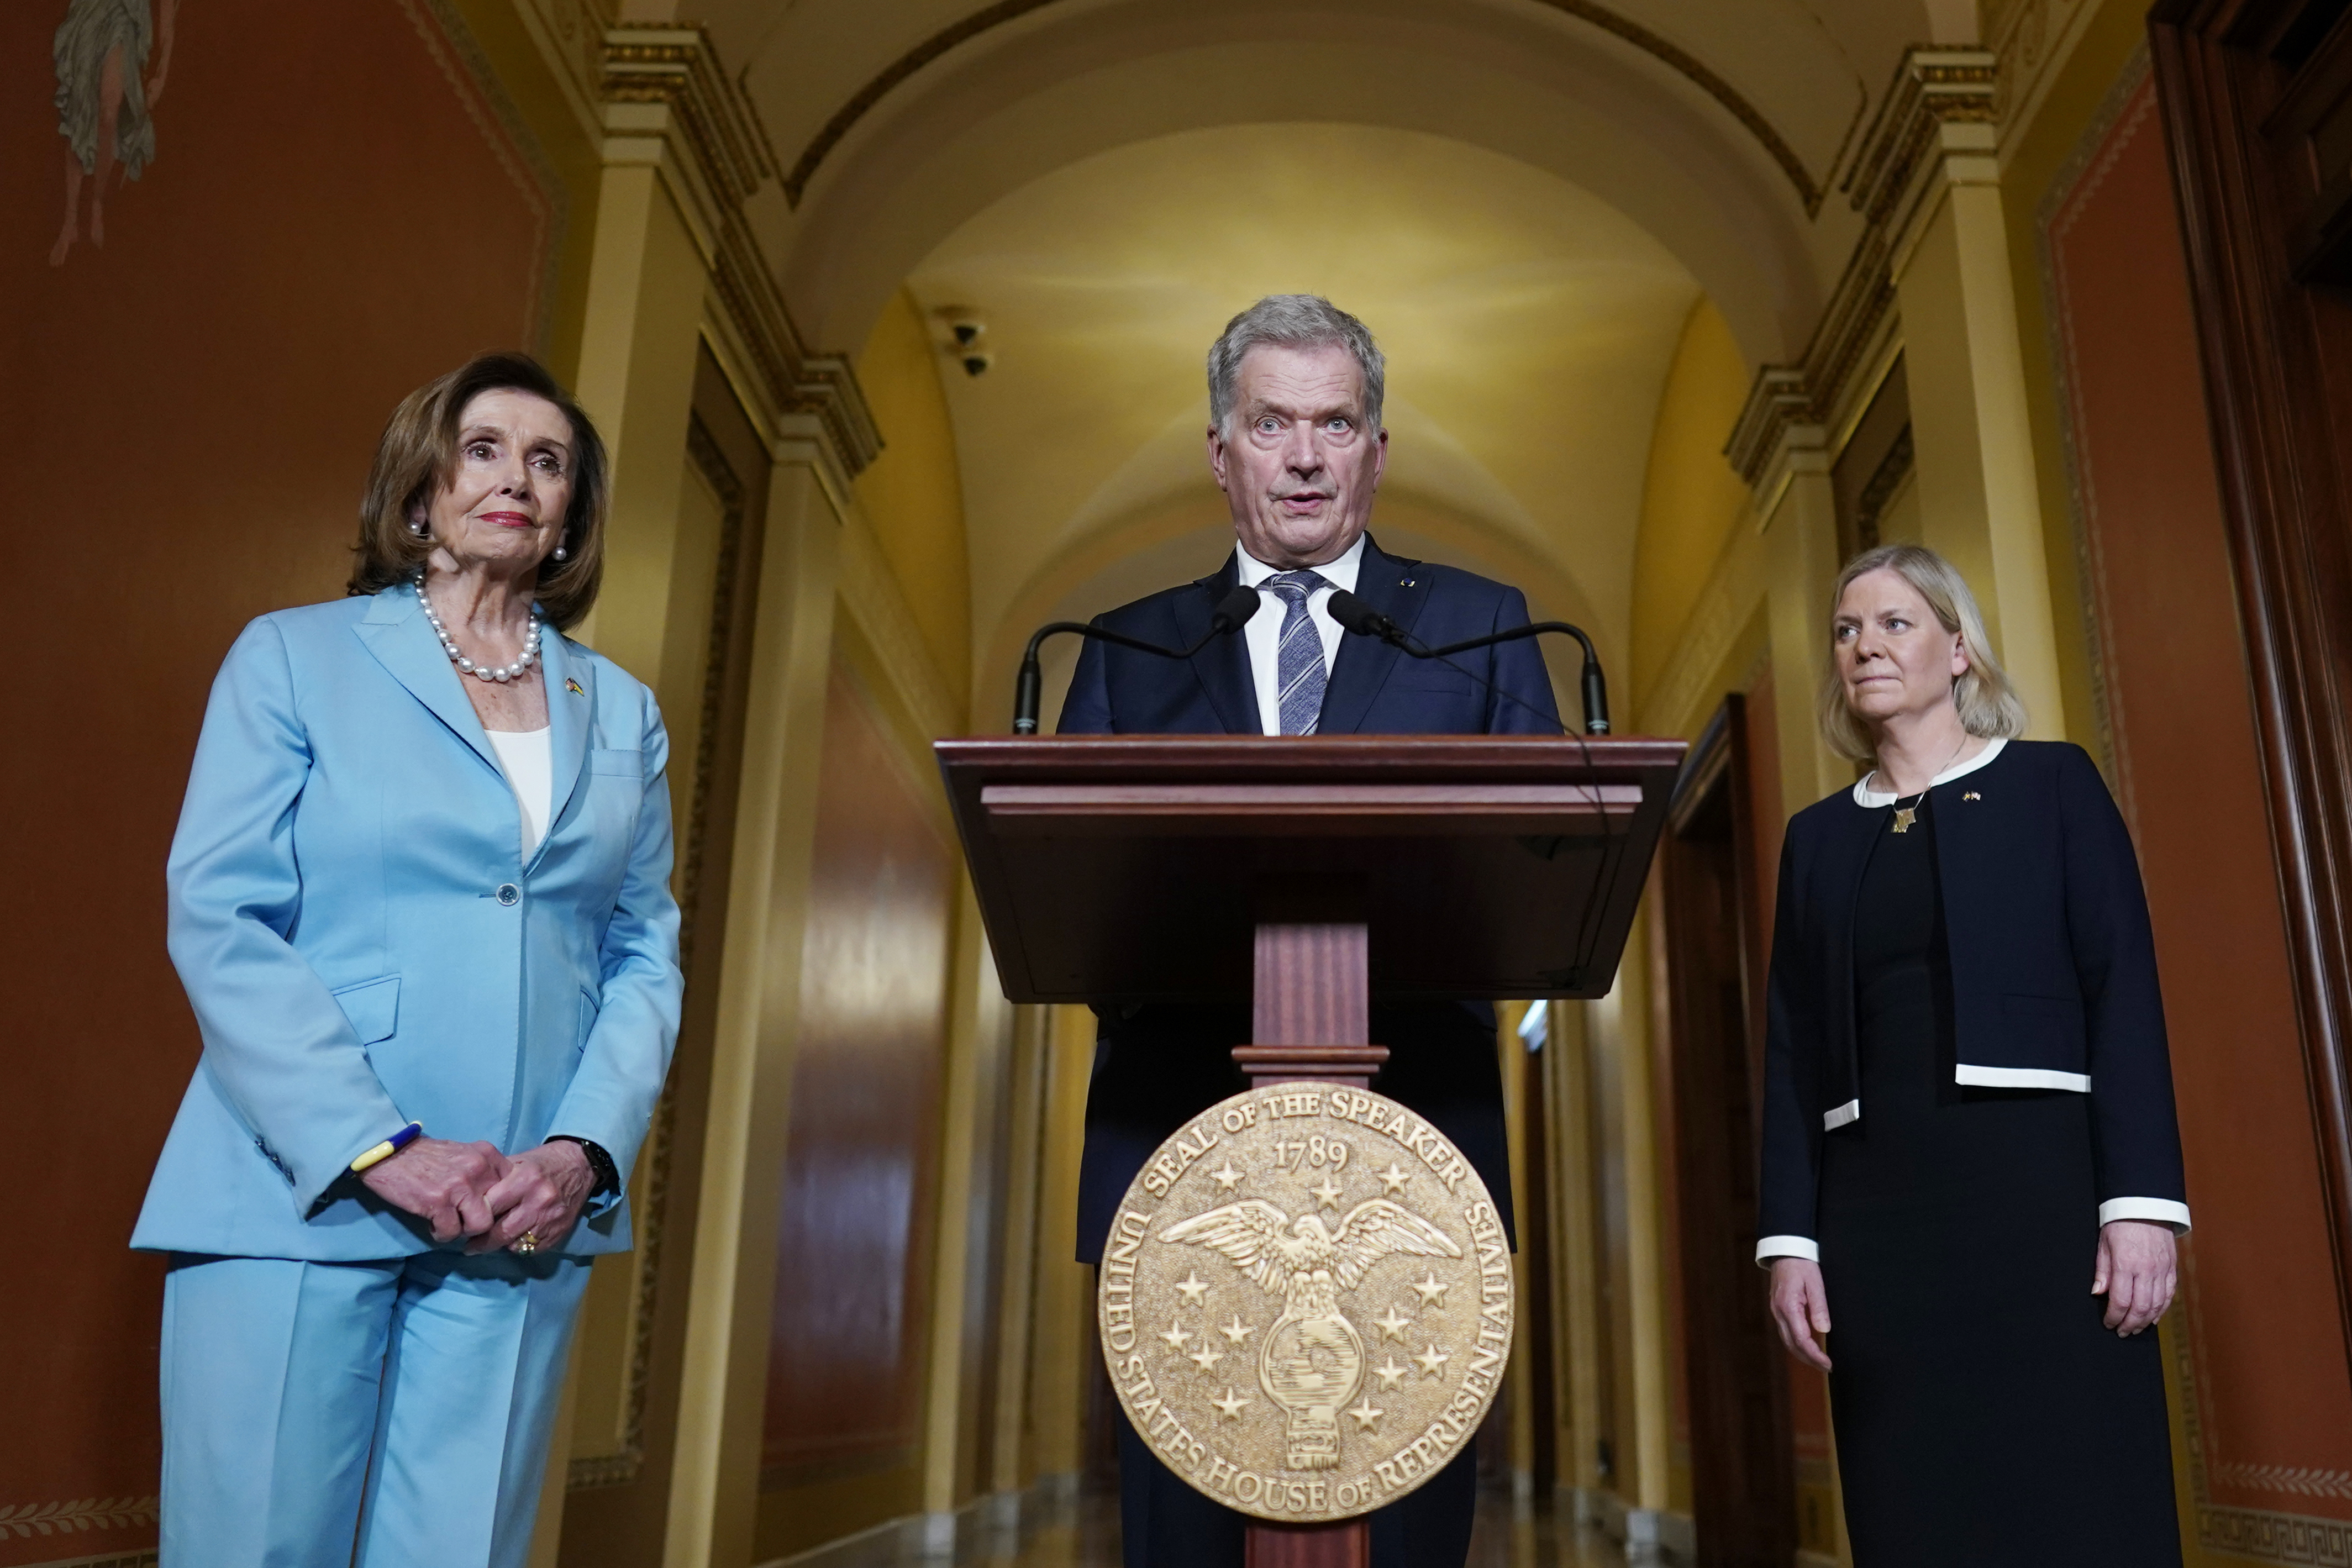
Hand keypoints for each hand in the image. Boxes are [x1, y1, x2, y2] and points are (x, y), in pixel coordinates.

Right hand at [359, 1137, 510, 1243]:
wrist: (388, 1153)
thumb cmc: (426, 1158)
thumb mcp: (464, 1155)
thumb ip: (483, 1172)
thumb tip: (501, 1199)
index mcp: (487, 1155)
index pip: (514, 1188)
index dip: (502, 1206)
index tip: (489, 1213)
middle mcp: (478, 1168)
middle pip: (500, 1210)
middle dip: (484, 1222)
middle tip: (468, 1224)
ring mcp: (459, 1184)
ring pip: (480, 1225)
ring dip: (464, 1230)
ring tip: (450, 1224)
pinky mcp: (438, 1201)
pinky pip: (451, 1232)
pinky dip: (441, 1233)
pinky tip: (432, 1224)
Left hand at [470, 1141, 594, 1255]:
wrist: (581, 1165)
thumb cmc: (542, 1162)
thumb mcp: (516, 1161)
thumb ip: (494, 1180)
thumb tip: (468, 1200)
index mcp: (525, 1179)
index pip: (490, 1206)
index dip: (473, 1216)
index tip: (465, 1224)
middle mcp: (539, 1200)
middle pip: (501, 1232)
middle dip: (482, 1242)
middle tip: (470, 1246)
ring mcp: (551, 1218)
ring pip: (516, 1244)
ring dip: (501, 1245)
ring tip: (490, 1242)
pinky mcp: (560, 1231)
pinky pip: (532, 1249)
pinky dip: (520, 1246)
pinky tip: (514, 1239)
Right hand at [1769, 1257, 1832, 1370]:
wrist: (1785, 1250)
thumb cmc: (1802, 1264)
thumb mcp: (1815, 1282)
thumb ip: (1819, 1306)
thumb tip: (1823, 1330)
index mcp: (1788, 1306)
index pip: (1801, 1339)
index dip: (1815, 1355)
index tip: (1829, 1364)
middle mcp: (1779, 1312)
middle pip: (1792, 1345)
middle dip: (1809, 1360)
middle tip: (1827, 1368)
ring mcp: (1776, 1311)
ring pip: (1787, 1341)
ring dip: (1803, 1355)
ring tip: (1820, 1362)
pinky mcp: (1778, 1309)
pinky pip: (1786, 1333)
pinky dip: (1797, 1345)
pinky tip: (1808, 1347)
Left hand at [2094, 1220, 2177, 1334]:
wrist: (2145, 1206)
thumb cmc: (2120, 1223)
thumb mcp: (2103, 1244)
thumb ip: (2102, 1270)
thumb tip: (2098, 1293)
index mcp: (2126, 1264)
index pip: (2121, 1300)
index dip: (2114, 1316)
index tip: (2109, 1324)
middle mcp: (2147, 1270)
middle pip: (2141, 1307)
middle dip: (2131, 1324)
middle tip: (2123, 1332)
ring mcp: (2162, 1270)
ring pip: (2157, 1304)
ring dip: (2146, 1320)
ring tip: (2136, 1328)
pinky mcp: (2172, 1268)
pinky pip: (2169, 1294)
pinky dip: (2162, 1309)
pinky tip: (2154, 1317)